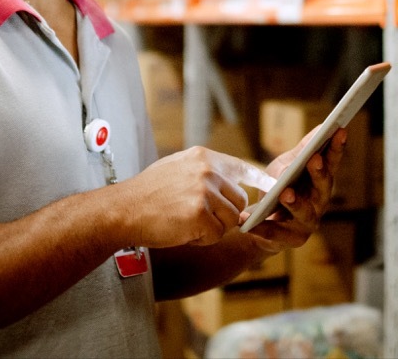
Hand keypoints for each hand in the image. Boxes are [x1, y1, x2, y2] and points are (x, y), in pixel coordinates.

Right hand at [113, 146, 275, 248]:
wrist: (122, 210)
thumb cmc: (147, 194)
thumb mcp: (177, 169)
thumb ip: (204, 173)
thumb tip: (229, 183)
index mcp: (204, 158)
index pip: (242, 168)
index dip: (260, 180)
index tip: (274, 188)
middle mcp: (207, 170)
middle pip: (239, 200)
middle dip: (225, 215)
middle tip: (199, 219)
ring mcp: (204, 191)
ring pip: (231, 220)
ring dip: (212, 229)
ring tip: (187, 223)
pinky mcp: (199, 213)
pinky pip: (216, 234)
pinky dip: (202, 239)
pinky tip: (183, 232)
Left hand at [245, 125, 346, 249]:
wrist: (261, 224)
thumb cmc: (278, 189)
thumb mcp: (287, 166)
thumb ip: (302, 150)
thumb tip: (321, 127)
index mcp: (320, 182)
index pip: (331, 163)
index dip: (337, 148)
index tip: (340, 130)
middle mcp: (319, 202)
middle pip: (323, 187)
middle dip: (319, 172)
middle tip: (315, 159)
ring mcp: (307, 222)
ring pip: (303, 212)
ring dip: (295, 202)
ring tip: (285, 193)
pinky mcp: (290, 239)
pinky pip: (275, 232)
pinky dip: (261, 226)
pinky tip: (247, 219)